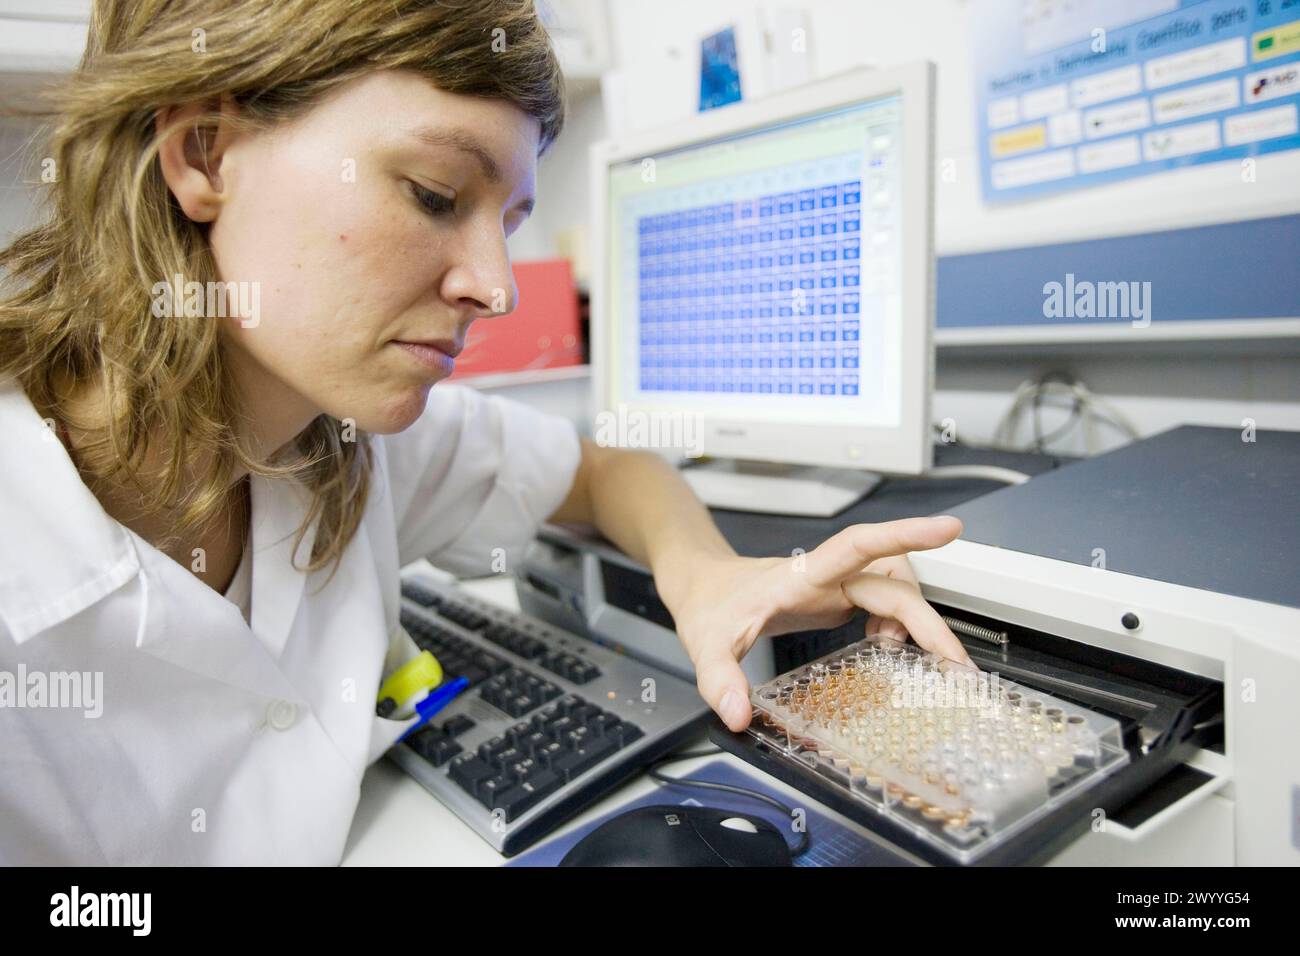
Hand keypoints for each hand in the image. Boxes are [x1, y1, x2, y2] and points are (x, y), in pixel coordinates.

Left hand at [666, 516, 969, 730]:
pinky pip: (884, 603)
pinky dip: (896, 626)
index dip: (903, 534)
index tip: (946, 528)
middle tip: (953, 663)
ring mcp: (834, 585)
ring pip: (895, 588)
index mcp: (801, 575)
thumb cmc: (709, 605)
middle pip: (893, 582)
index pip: (858, 545)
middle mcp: (825, 575)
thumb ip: (720, 681)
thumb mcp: (706, 646)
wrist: (703, 587)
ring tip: (899, 654)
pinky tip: (882, 647)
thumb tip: (738, 715)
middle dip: (928, 619)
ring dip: (911, 620)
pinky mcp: (838, 598)